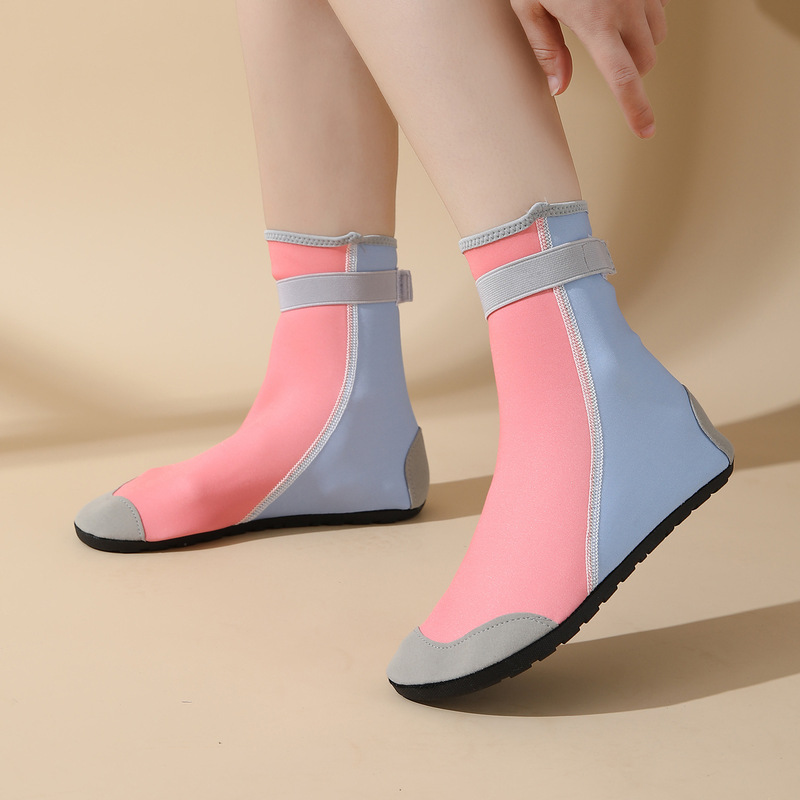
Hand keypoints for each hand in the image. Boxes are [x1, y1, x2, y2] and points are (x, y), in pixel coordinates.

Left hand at [510, 0, 668, 137]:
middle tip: (607, 66)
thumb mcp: (528, 5)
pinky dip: (646, 18)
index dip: (636, 109)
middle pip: (645, 61)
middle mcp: (627, 7)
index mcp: (596, 23)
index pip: (623, 79)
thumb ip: (545, 48)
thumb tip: (559, 86)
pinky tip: (622, 11)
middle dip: (631, 72)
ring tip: (612, 35)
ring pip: (657, 36)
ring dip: (640, 46)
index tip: (646, 130)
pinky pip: (659, 7)